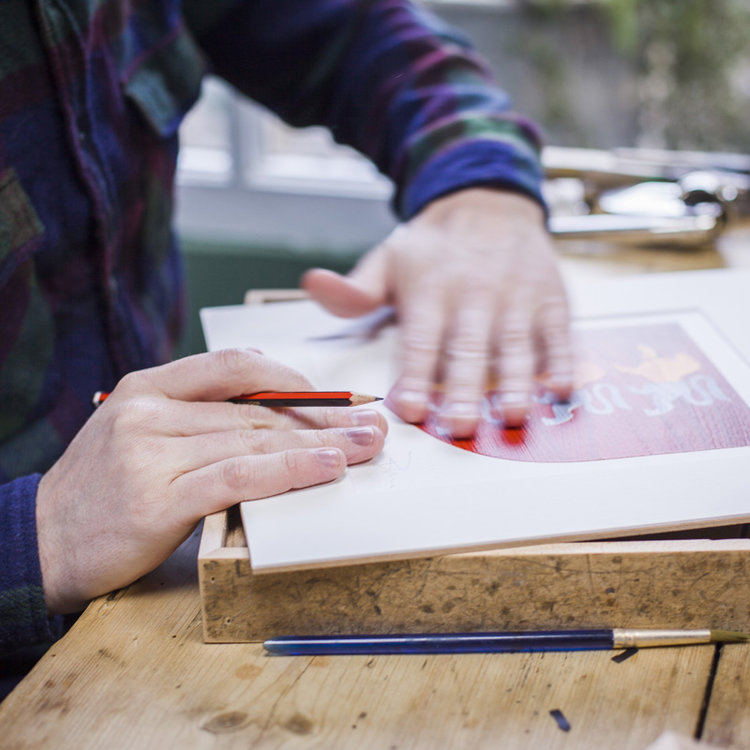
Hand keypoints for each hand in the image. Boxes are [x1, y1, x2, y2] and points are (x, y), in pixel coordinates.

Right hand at [36, 349, 386, 613]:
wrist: (38, 541)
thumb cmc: (102, 488)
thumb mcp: (140, 430)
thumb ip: (197, 411)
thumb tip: (269, 401)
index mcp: (148, 385)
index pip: (236, 366)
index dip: (294, 380)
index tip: (337, 399)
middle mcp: (150, 412)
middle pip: (257, 407)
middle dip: (323, 417)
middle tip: (371, 424)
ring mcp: (151, 453)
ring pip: (254, 438)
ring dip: (319, 443)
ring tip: (365, 446)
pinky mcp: (156, 499)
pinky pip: (237, 476)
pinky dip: (288, 470)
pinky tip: (326, 468)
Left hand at [302, 188, 572, 436]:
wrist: (490, 199)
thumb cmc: (433, 244)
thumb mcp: (388, 259)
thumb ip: (355, 288)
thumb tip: (313, 285)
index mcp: (429, 289)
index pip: (420, 339)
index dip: (415, 375)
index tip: (411, 409)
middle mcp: (473, 294)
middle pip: (467, 348)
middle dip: (464, 389)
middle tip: (461, 426)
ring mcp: (516, 296)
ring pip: (515, 344)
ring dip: (516, 381)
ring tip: (514, 415)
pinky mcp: (549, 298)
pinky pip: (557, 332)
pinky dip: (562, 360)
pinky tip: (560, 388)